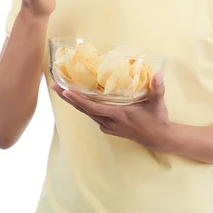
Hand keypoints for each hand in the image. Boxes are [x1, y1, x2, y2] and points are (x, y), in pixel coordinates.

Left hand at [51, 73, 171, 151]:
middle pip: (84, 109)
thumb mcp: (158, 103)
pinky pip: (93, 116)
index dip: (79, 100)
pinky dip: (84, 107)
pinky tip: (79, 99)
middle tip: (55, 86)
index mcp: (118, 114)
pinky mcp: (109, 127)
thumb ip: (157, 88)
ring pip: (87, 113)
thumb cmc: (156, 118)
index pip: (93, 107)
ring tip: (62, 90)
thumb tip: (157, 74)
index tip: (66, 92)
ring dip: (74, 102)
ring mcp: (108, 126)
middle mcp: (110, 122)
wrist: (158, 138)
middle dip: (69, 98)